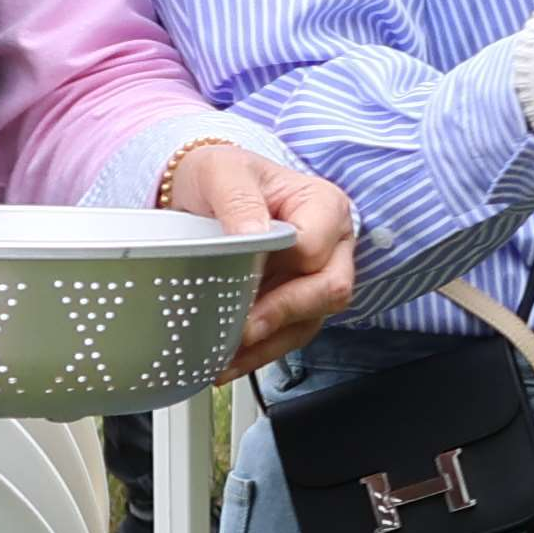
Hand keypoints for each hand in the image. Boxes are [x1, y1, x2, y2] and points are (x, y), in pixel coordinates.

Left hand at [160, 140, 364, 377]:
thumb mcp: (223, 171)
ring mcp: (315, 278)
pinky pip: (287, 336)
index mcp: (324, 207)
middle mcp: (331, 246)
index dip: (285, 267)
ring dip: (270, 343)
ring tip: (227, 356)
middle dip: (284, 313)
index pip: (316, 247)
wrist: (202, 191)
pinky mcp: (294, 302)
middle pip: (329, 289)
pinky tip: (229, 361)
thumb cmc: (221, 175)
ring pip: (310, 321)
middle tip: (243, 330)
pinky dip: (259, 352)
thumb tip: (253, 233)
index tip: (245, 280)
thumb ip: (239, 199)